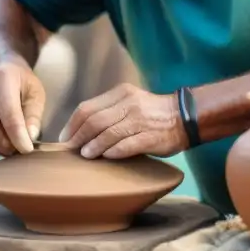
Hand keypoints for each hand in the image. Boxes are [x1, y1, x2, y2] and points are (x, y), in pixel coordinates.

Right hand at [0, 59, 45, 155]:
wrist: (2, 73)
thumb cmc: (22, 85)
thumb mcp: (36, 94)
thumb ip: (34, 115)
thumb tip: (29, 137)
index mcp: (1, 77)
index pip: (8, 112)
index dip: (18, 135)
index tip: (27, 149)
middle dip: (6, 144)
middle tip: (20, 150)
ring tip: (12, 147)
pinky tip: (0, 144)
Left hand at [60, 83, 187, 159]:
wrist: (184, 117)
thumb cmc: (151, 112)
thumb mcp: (129, 102)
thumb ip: (108, 110)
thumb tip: (79, 129)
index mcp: (120, 93)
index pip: (87, 108)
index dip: (72, 124)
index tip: (65, 137)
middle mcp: (129, 104)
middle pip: (94, 121)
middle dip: (79, 137)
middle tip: (71, 149)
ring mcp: (140, 121)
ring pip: (108, 134)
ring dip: (93, 146)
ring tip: (86, 155)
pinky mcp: (150, 137)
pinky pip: (126, 146)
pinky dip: (113, 152)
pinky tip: (106, 157)